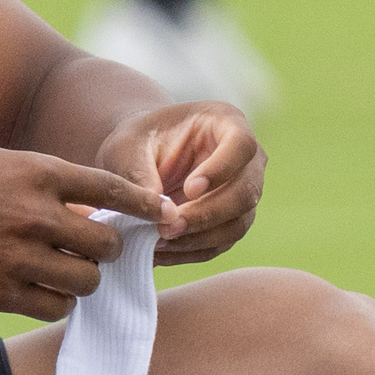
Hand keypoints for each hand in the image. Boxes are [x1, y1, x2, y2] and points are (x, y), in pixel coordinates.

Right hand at [0, 147, 152, 322]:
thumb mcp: (1, 165)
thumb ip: (48, 186)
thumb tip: (94, 215)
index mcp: (36, 174)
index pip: (112, 189)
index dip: (143, 205)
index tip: (162, 215)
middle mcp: (33, 214)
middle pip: (105, 244)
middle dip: (105, 251)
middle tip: (92, 251)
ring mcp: (17, 256)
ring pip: (86, 282)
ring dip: (84, 280)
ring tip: (66, 273)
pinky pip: (55, 307)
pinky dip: (58, 302)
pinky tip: (45, 292)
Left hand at [97, 102, 263, 265]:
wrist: (140, 159)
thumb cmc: (136, 143)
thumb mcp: (127, 149)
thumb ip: (141, 175)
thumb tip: (163, 213)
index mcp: (226, 123)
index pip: (241, 145)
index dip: (221, 170)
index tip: (189, 188)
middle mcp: (246, 160)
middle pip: (246, 192)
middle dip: (206, 215)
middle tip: (166, 228)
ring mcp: (243, 194)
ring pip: (237, 224)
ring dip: (198, 238)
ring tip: (157, 243)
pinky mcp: (230, 223)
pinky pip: (220, 244)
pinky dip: (191, 252)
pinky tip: (160, 252)